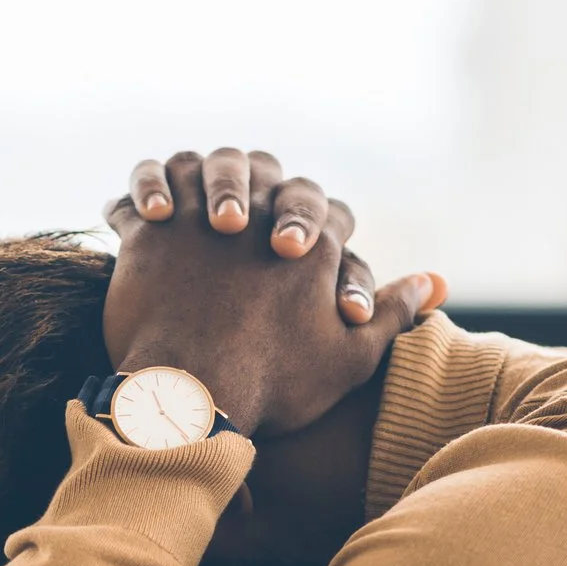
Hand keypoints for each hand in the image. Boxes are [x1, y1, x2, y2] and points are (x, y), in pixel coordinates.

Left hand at [103, 148, 445, 436]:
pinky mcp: (147, 233)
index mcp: (312, 240)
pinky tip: (134, 214)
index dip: (315, 223)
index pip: (324, 209)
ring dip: (189, 177)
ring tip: (180, 201)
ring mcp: (199, 216)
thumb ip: (393, 313)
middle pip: (261, 169)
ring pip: (193, 166)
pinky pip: (134, 196)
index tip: (296, 249)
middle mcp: (258, 212)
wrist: (192, 399)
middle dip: (254, 183)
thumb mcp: (349, 357)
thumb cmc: (274, 386)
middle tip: (239, 216)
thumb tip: (433, 281)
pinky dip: (134, 198)